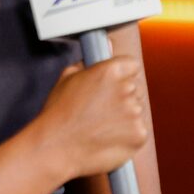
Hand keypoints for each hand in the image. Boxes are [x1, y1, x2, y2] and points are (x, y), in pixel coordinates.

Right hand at [34, 57, 147, 183]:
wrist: (54, 148)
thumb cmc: (58, 114)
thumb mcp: (68, 78)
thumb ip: (90, 62)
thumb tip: (106, 45)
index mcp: (111, 70)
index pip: (132, 66)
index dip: (121, 77)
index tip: (112, 87)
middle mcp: (126, 88)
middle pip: (134, 89)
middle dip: (122, 98)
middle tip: (100, 111)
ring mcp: (135, 112)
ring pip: (136, 111)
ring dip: (125, 118)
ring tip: (100, 127)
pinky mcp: (139, 134)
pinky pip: (139, 131)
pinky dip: (127, 136)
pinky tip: (107, 138)